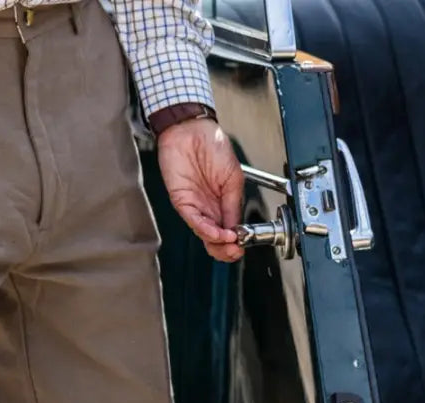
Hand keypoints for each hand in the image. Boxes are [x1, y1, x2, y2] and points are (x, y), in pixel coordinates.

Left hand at [157, 118, 243, 262]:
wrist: (192, 129)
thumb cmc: (212, 145)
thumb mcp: (233, 176)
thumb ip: (233, 203)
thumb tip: (237, 226)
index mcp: (223, 202)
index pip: (229, 229)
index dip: (236, 241)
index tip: (242, 245)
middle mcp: (209, 207)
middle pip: (215, 238)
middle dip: (225, 249)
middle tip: (234, 250)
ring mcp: (195, 206)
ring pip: (204, 234)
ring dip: (217, 242)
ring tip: (228, 242)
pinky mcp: (182, 201)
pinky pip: (193, 220)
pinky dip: (205, 229)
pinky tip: (216, 232)